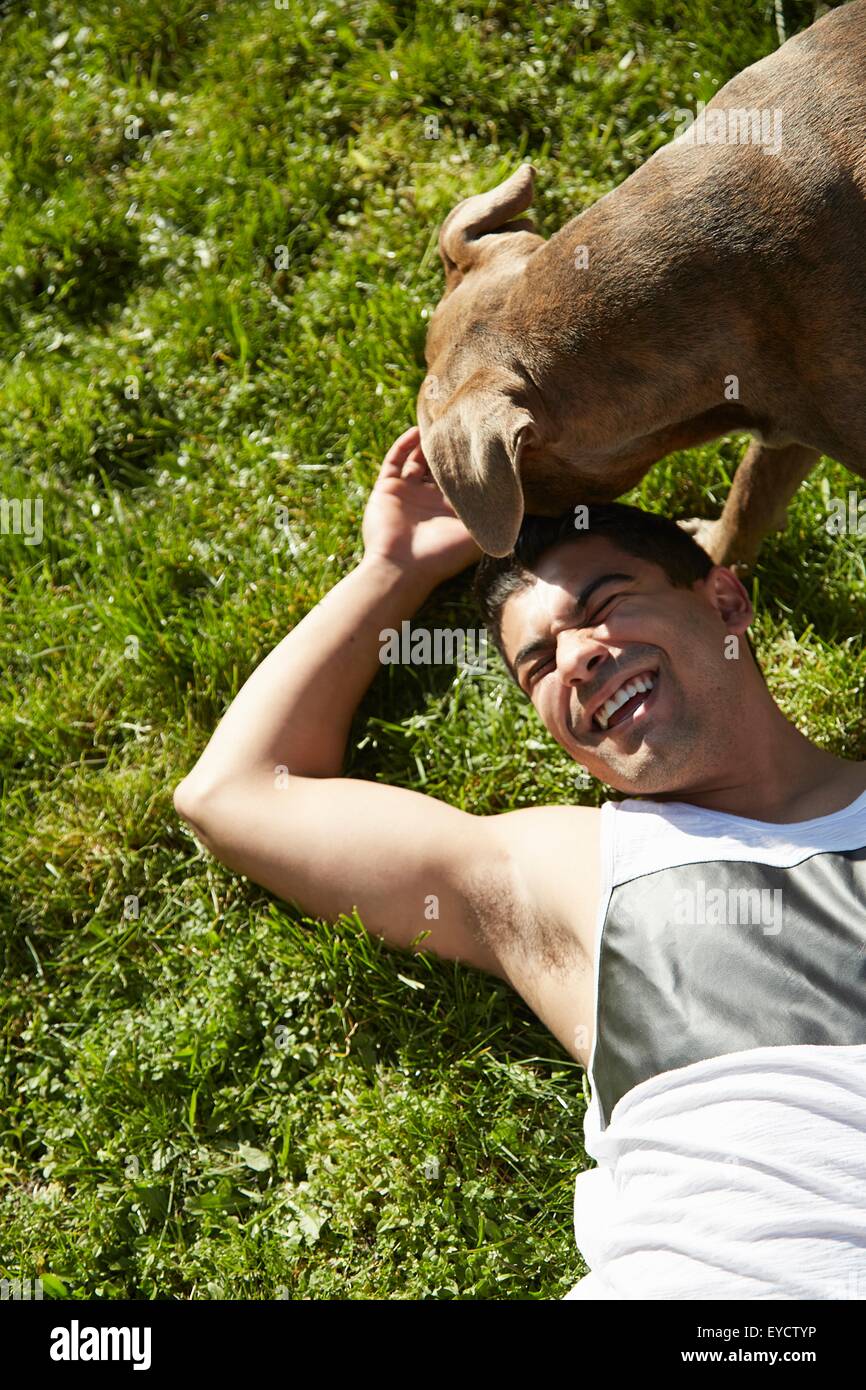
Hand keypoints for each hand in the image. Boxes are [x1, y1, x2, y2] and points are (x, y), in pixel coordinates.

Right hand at [362, 426, 482, 584]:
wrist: (401, 569)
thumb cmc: (441, 556)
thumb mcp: (477, 536)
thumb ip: (495, 517)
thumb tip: (525, 502)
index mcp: (450, 510)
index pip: (463, 477)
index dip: (471, 460)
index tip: (485, 441)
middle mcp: (429, 499)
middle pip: (440, 464)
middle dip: (450, 446)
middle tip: (463, 423)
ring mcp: (407, 492)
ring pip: (416, 458)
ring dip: (427, 441)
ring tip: (442, 422)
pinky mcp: (387, 488)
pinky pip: (394, 460)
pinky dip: (404, 444)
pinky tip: (416, 430)